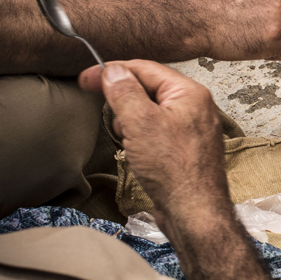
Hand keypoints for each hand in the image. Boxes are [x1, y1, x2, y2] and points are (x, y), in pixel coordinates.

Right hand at [79, 60, 229, 221]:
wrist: (193, 211)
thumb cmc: (174, 169)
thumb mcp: (140, 122)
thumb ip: (124, 92)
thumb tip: (113, 71)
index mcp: (190, 93)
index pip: (145, 68)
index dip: (112, 71)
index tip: (86, 79)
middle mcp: (195, 107)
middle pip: (147, 89)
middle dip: (124, 104)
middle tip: (117, 122)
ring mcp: (190, 129)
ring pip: (148, 113)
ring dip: (131, 124)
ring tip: (132, 143)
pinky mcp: (183, 149)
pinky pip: (154, 133)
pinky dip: (140, 139)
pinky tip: (138, 155)